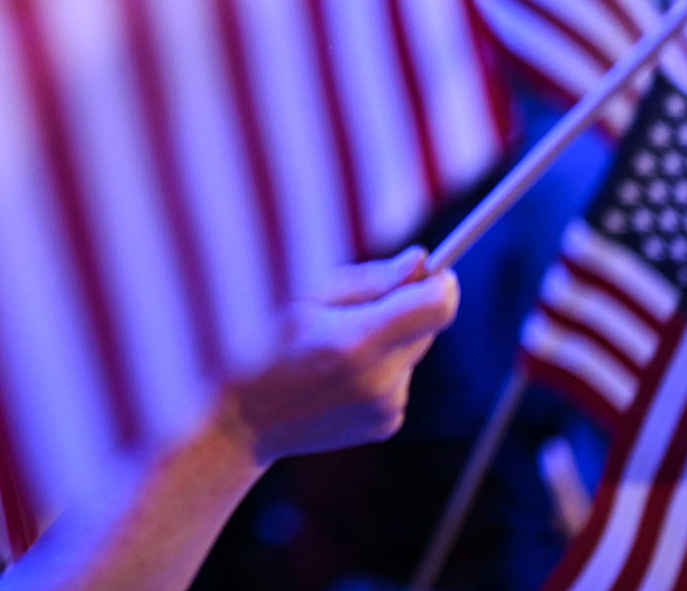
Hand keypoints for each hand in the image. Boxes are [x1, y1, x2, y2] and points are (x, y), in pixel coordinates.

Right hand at [220, 248, 458, 464]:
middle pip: (427, 327)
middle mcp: (379, 381)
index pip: (436, 308)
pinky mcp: (388, 424)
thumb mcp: (305, 297)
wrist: (245, 420)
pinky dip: (380, 367)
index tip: (433, 270)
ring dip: (389, 339)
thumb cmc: (264, 345)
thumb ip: (369, 280)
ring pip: (412, 352)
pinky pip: (399, 378)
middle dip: (405, 308)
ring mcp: (387, 409)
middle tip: (356, 305)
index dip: (441, 283)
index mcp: (355, 341)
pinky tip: (338, 373)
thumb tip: (420, 262)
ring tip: (335, 345)